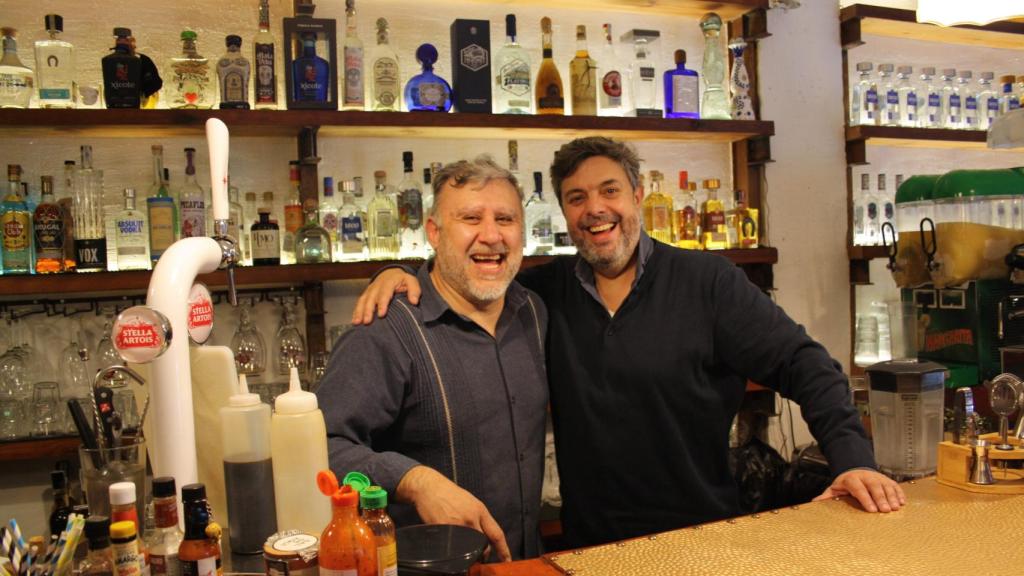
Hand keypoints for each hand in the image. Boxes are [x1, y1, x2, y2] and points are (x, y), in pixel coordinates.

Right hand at [351, 268, 421, 324]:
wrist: (391, 273)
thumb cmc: (402, 280)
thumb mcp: (411, 281)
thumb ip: (414, 290)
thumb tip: (414, 301)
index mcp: (389, 282)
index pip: (385, 292)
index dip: (382, 303)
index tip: (381, 314)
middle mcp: (377, 285)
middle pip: (371, 298)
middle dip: (368, 310)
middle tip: (367, 321)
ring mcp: (370, 290)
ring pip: (363, 300)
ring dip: (359, 311)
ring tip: (357, 322)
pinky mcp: (366, 294)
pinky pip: (359, 302)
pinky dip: (356, 311)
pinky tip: (355, 320)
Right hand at [396, 466, 511, 561]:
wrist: (429, 487)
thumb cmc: (448, 494)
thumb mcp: (470, 502)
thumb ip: (478, 518)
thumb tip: (483, 535)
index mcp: (480, 510)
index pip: (497, 534)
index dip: (503, 550)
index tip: (507, 559)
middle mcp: (471, 518)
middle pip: (483, 545)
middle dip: (482, 554)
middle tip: (479, 557)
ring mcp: (458, 525)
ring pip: (469, 548)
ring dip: (469, 554)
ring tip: (464, 550)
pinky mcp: (444, 529)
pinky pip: (453, 546)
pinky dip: (453, 549)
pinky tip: (449, 543)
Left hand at [813, 469, 905, 512]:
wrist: (855, 469)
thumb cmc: (845, 483)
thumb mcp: (835, 488)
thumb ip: (827, 496)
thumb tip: (815, 502)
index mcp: (852, 479)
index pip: (858, 488)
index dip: (865, 498)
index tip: (871, 509)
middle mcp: (866, 477)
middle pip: (874, 486)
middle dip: (880, 498)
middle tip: (885, 510)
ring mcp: (877, 477)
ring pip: (886, 486)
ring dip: (891, 497)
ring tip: (895, 508)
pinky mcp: (886, 479)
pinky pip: (894, 485)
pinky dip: (899, 493)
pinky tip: (902, 502)